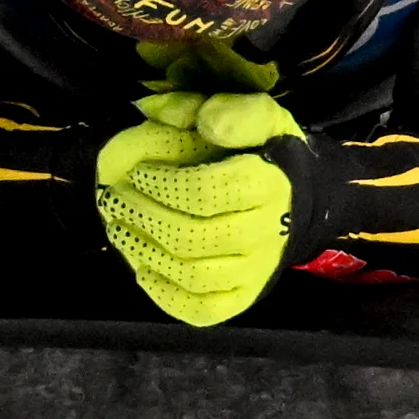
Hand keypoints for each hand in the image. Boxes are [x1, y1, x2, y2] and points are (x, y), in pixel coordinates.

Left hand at [95, 91, 305, 325]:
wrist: (303, 199)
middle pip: (193, 237)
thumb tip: (177, 115)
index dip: (163, 184)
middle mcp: (268, 234)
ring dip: (145, 253)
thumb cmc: (267, 154)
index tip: (139, 172)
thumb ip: (224, 110)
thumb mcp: (257, 117)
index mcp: (268, 186)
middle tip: (116, 199)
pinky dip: (165, 294)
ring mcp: (256, 271)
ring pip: (193, 274)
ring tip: (119, 228)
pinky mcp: (244, 297)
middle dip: (143, 217)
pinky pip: (201, 309)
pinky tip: (143, 269)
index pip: (206, 193)